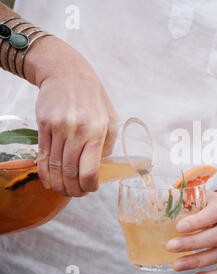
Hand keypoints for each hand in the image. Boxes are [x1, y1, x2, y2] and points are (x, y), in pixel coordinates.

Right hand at [26, 37, 118, 196]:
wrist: (66, 73)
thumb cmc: (92, 98)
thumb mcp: (110, 118)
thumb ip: (107, 143)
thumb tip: (101, 167)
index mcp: (96, 130)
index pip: (90, 170)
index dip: (89, 186)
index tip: (90, 189)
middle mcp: (76, 131)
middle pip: (70, 173)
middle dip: (73, 190)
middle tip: (77, 194)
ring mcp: (57, 128)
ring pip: (55, 167)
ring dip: (59, 185)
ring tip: (64, 190)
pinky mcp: (43, 125)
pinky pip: (42, 156)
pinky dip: (45, 172)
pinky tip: (50, 180)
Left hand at [166, 191, 216, 273]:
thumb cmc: (206, 203)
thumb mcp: (196, 196)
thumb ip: (180, 200)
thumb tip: (154, 205)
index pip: (213, 214)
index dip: (197, 222)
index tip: (178, 227)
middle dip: (193, 243)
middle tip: (170, 246)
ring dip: (198, 261)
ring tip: (176, 264)